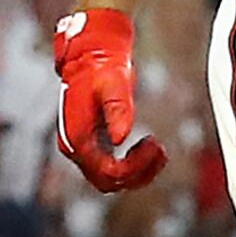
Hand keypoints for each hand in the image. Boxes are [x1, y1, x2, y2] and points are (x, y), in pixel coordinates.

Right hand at [49, 8, 164, 192]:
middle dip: (137, 173)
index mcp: (78, 138)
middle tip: (160, 150)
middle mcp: (75, 148)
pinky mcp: (91, 142)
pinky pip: (110, 166)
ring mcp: (81, 147)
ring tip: (158, 149)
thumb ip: (118, 110)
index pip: (109, 172)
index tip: (155, 143)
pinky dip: (132, 164)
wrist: (90, 54)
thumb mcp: (115, 84)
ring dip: (137, 172)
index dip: (135, 167)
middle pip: (108, 182)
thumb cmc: (102, 66)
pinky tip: (148, 146)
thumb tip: (120, 138)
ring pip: (109, 178)